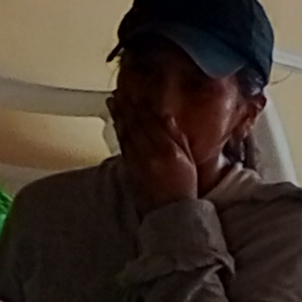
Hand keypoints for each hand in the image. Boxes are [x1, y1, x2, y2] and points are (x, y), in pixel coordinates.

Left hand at [109, 92, 203, 208]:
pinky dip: (118, 131)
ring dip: (118, 115)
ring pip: (124, 132)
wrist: (171, 213)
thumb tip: (166, 116)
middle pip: (133, 124)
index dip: (140, 103)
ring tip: (113, 101)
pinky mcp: (129, 168)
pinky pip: (122, 145)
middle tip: (119, 90)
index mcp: (164, 148)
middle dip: (125, 105)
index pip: (149, 120)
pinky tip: (117, 124)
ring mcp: (135, 161)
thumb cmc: (183, 189)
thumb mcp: (187, 160)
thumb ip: (176, 137)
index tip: (135, 89)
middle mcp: (146, 152)